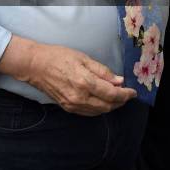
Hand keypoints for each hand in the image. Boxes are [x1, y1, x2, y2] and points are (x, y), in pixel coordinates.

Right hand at [0, 36, 136, 115]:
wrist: (36, 66)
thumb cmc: (59, 56)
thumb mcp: (83, 57)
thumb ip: (102, 71)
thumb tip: (119, 80)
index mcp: (85, 82)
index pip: (112, 94)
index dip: (125, 94)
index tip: (133, 92)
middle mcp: (80, 97)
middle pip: (107, 105)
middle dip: (120, 101)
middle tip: (126, 93)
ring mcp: (73, 105)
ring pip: (99, 111)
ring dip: (111, 106)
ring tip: (117, 97)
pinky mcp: (68, 108)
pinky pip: (89, 112)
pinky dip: (99, 108)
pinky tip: (102, 101)